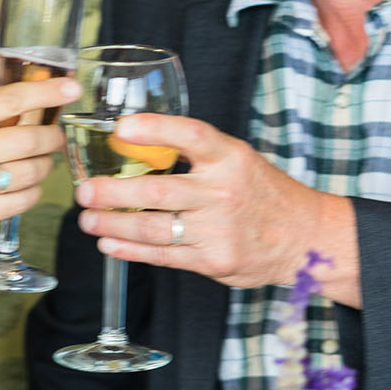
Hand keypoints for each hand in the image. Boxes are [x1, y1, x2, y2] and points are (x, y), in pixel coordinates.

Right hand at [0, 77, 78, 243]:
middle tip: (55, 134)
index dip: (47, 94)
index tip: (70, 88)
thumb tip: (22, 109)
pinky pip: (18, 203)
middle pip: (28, 139)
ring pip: (29, 173)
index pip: (10, 100)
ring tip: (40, 161)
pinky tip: (27, 185)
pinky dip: (31, 193)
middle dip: (51, 136)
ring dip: (44, 166)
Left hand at [73, 113, 361, 302]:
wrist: (306, 240)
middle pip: (158, 191)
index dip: (156, 129)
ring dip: (113, 224)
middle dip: (112, 192)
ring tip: (88, 219)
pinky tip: (110, 242)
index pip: (192, 136)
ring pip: (153, 227)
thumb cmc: (263, 194)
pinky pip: (162, 255)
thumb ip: (196, 155)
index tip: (121, 128)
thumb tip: (134, 141)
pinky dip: (130, 250)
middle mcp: (223, 193)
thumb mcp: (238, 160)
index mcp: (231, 158)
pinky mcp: (213, 261)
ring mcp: (218, 230)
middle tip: (84, 191)